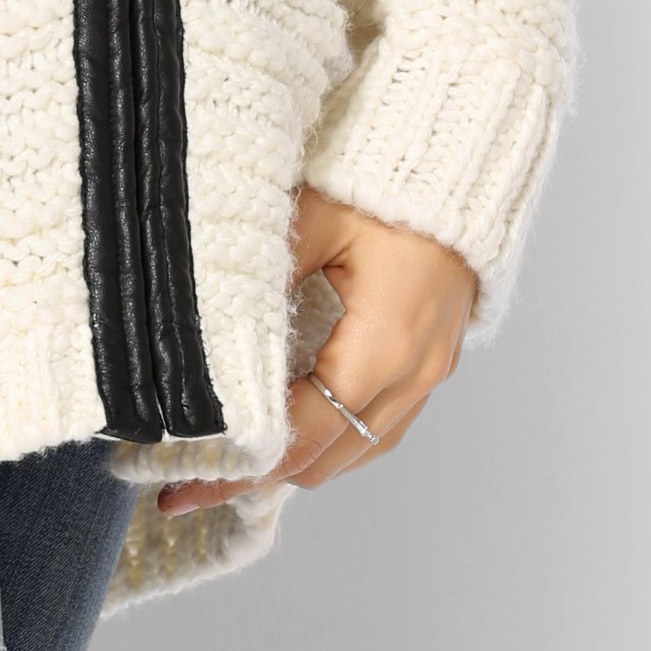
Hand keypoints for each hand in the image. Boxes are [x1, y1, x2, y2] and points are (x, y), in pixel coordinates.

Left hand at [155, 190, 477, 516]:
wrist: (462, 162)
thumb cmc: (385, 182)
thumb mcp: (311, 219)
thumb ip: (261, 279)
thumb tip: (208, 333)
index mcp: (381, 346)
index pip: (301, 434)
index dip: (242, 468)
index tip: (188, 488)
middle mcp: (412, 374)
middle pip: (328, 459)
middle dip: (263, 474)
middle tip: (197, 479)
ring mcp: (429, 373)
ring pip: (358, 450)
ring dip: (303, 461)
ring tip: (239, 461)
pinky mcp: (434, 363)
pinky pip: (382, 426)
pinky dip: (339, 437)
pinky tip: (300, 427)